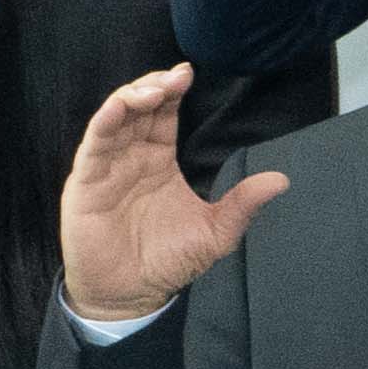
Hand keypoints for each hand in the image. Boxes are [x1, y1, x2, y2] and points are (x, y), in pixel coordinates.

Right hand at [57, 64, 294, 326]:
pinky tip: (117, 107)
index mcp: (157, 162)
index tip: (189, 74)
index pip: (164, 117)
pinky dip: (104, 123)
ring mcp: (106, 168)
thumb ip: (242, 204)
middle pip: (139, 109)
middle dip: (155, 87)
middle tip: (176, 77)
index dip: (173, 93)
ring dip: (131, 98)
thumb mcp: (215, 232)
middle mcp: (130, 158)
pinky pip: (93, 146)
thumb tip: (281, 180)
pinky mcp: (86, 183)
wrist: (130, 295)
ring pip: (114, 120)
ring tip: (155, 89)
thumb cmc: (166, 261)